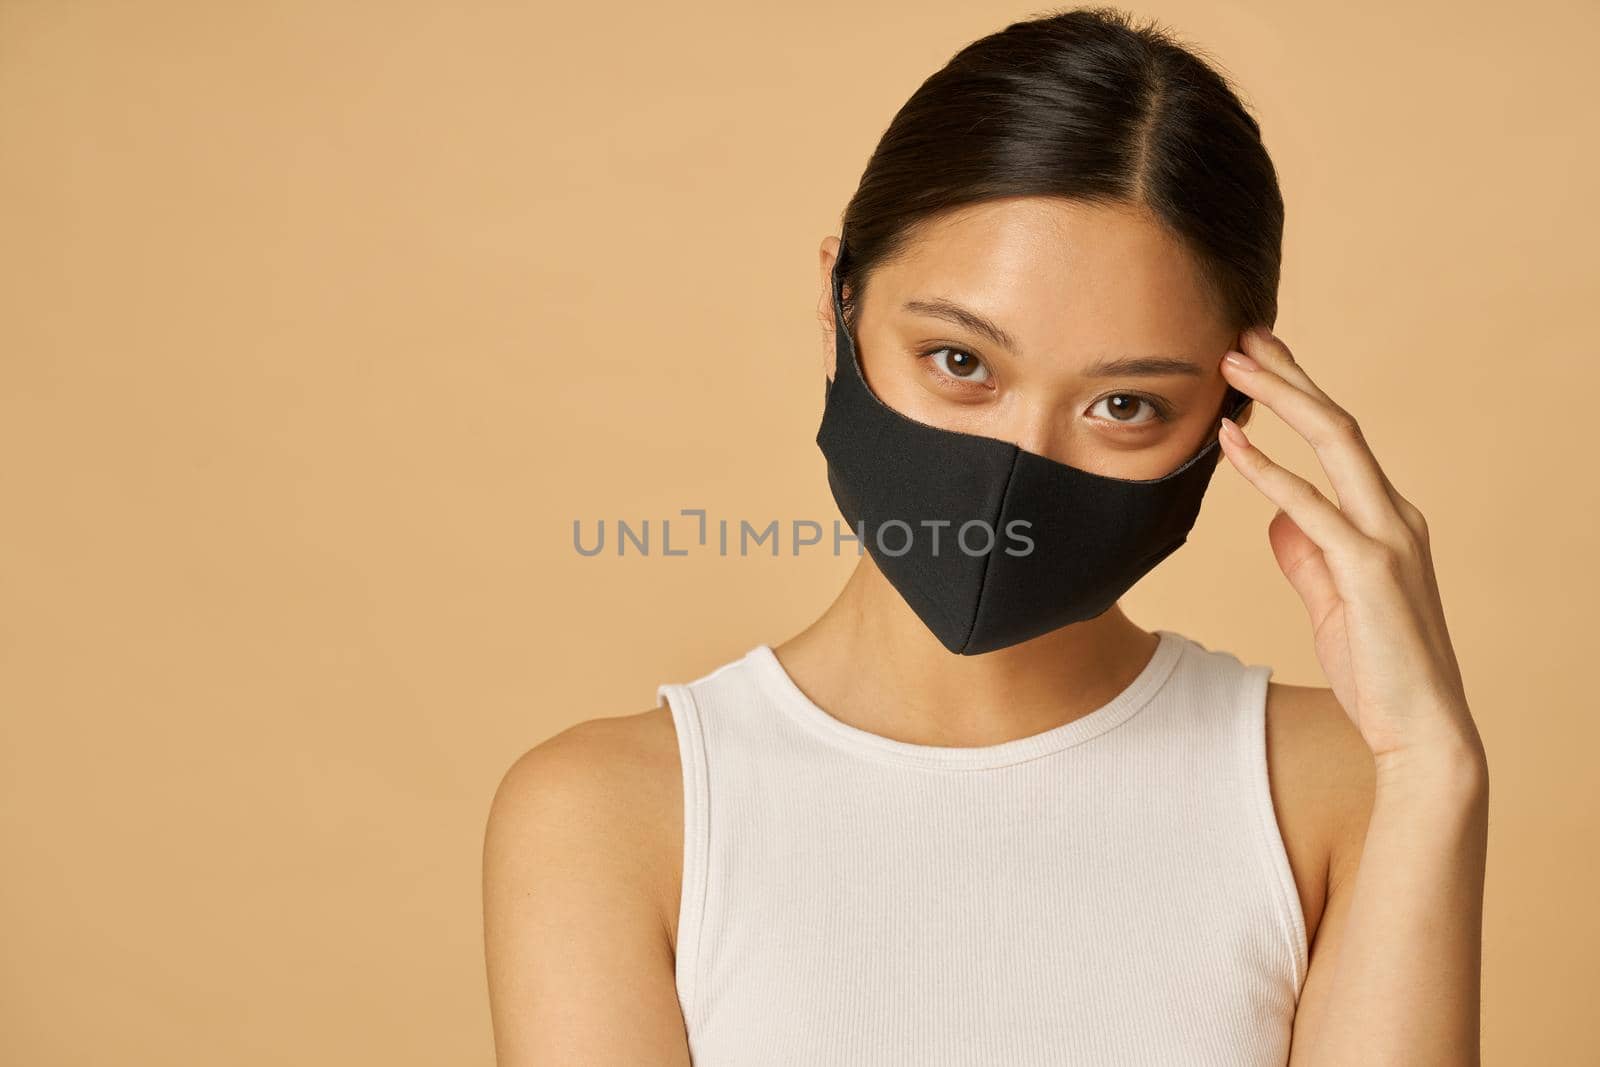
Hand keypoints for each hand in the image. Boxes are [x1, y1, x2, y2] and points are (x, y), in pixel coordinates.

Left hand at [1216, 326, 1482, 771]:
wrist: (1422, 731)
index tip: (1257, 360)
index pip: (1339, 439)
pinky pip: (1312, 506)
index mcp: (1388, 519)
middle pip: (1338, 423)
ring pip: (1335, 443)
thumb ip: (1307, 555)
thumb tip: (1277, 516)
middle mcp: (1395, 515)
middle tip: (1241, 336)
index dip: (1298, 393)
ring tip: (1231, 365)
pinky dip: (1267, 470)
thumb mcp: (1331, 602)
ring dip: (1279, 398)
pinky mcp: (1372, 569)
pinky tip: (1230, 443)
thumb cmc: (1379, 670)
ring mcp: (1389, 538)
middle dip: (1289, 374)